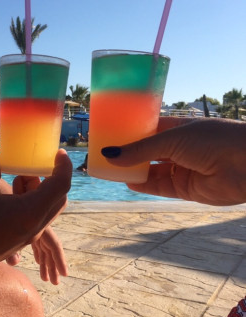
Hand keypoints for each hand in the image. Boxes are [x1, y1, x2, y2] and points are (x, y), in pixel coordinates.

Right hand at [0, 150, 71, 273]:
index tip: (59, 153)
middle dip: (52, 179)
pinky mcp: (19, 242)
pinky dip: (31, 204)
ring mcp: (28, 237)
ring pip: (47, 210)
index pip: (61, 185)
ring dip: (38, 192)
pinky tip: (10, 196)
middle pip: (59, 199)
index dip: (64, 166)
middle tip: (33, 168)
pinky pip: (36, 220)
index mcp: (31, 211)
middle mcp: (36, 227)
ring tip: (16, 181)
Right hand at [101, 117, 245, 205]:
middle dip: (128, 154)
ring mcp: (183, 168)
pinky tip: (127, 183)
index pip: (147, 130)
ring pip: (152, 171)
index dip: (128, 133)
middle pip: (148, 152)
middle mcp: (179, 148)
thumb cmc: (213, 139)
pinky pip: (160, 187)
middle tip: (104, 155)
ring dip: (133, 171)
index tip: (108, 135)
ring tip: (110, 170)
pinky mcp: (187, 189)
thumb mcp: (172, 139)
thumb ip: (140, 150)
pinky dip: (144, 186)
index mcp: (178, 128)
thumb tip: (109, 154)